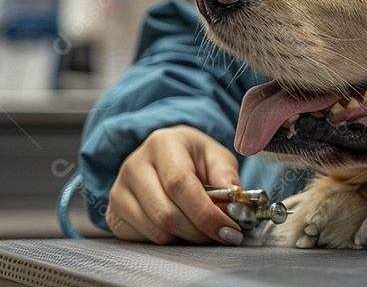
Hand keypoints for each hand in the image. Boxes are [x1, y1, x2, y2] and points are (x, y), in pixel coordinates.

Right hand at [106, 125, 245, 244]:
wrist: (166, 157)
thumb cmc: (195, 157)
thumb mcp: (217, 157)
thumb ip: (227, 178)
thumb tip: (233, 207)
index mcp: (163, 143)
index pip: (180, 184)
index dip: (206, 213)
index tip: (229, 230)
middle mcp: (134, 165)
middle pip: (166, 212)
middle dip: (199, 231)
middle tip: (223, 236)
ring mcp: (119, 190)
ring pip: (155, 230)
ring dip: (186, 239)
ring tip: (205, 232)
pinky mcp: (114, 213)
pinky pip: (143, 239)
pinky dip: (168, 242)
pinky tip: (182, 231)